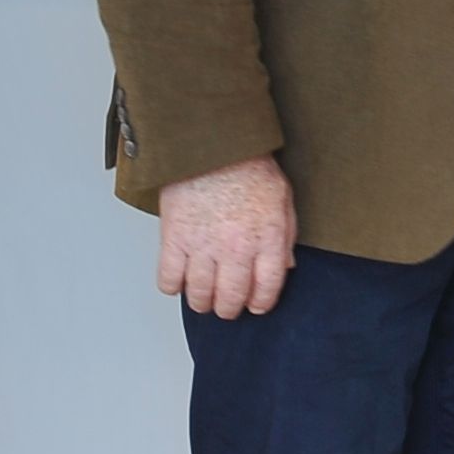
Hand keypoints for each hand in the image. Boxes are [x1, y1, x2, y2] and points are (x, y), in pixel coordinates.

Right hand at [157, 157, 295, 316]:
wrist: (213, 145)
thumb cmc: (249, 167)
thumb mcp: (282, 200)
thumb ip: (284, 236)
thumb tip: (284, 265)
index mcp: (267, 239)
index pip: (267, 288)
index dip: (261, 302)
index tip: (256, 305)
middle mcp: (236, 248)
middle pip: (232, 297)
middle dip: (230, 309)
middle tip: (227, 307)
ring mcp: (203, 246)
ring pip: (200, 295)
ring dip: (202, 303)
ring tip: (204, 299)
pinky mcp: (174, 239)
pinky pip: (169, 278)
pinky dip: (172, 286)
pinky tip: (179, 281)